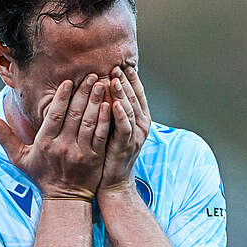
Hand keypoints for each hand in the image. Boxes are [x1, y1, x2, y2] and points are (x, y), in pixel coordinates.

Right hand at [0, 74, 110, 197]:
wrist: (65, 199)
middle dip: (84, 93)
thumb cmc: (42, 176)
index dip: (62, 97)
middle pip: (74, 114)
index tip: (69, 81)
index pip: (54, 115)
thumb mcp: (19, 159)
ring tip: (102, 84)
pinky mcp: (95, 158)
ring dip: (97, 101)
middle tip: (91, 75)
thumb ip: (5, 137)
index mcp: (44, 143)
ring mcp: (81, 152)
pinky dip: (106, 119)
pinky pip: (102, 135)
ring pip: (90, 122)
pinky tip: (110, 105)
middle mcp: (63, 146)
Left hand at [98, 65, 149, 195]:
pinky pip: (124, 127)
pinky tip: (113, 103)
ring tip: (114, 79)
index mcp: (140, 119)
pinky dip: (120, 114)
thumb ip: (114, 109)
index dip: (131, 79)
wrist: (113, 181)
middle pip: (135, 98)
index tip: (122, 64)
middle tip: (116, 66)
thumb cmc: (110, 152)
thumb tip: (105, 87)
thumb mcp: (114, 127)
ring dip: (122, 93)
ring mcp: (135, 136)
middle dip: (125, 81)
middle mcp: (141, 126)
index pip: (137, 93)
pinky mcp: (126, 146)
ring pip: (130, 110)